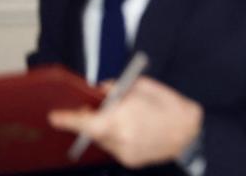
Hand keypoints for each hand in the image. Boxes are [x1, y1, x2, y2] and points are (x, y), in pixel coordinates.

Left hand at [49, 76, 202, 168]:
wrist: (190, 132)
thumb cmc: (169, 105)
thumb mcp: (143, 85)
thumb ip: (118, 87)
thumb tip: (101, 90)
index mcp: (119, 116)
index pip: (83, 120)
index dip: (66, 119)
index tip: (55, 116)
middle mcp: (118, 137)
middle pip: (92, 130)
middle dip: (91, 120)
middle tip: (94, 110)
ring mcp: (123, 151)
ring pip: (103, 140)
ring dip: (106, 129)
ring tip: (123, 118)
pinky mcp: (129, 160)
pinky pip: (115, 147)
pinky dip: (119, 138)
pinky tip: (134, 129)